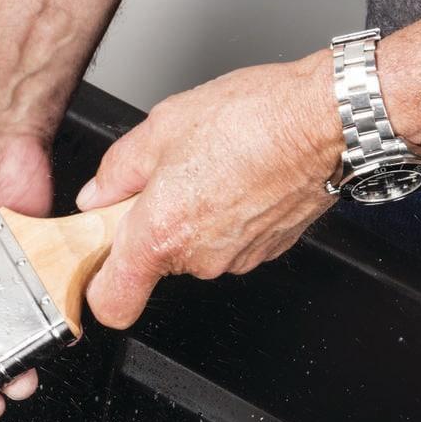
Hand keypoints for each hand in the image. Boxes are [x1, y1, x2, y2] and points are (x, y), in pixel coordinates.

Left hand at [72, 51, 342, 329]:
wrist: (326, 119)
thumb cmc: (255, 118)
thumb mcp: (163, 127)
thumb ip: (118, 170)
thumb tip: (97, 195)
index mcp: (160, 233)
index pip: (111, 303)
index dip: (96, 287)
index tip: (94, 264)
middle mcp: (198, 258)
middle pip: (154, 263)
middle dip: (150, 226)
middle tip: (164, 179)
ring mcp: (236, 258)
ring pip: (194, 249)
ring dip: (192, 216)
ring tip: (211, 167)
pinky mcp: (266, 250)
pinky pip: (229, 240)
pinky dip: (226, 215)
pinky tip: (239, 176)